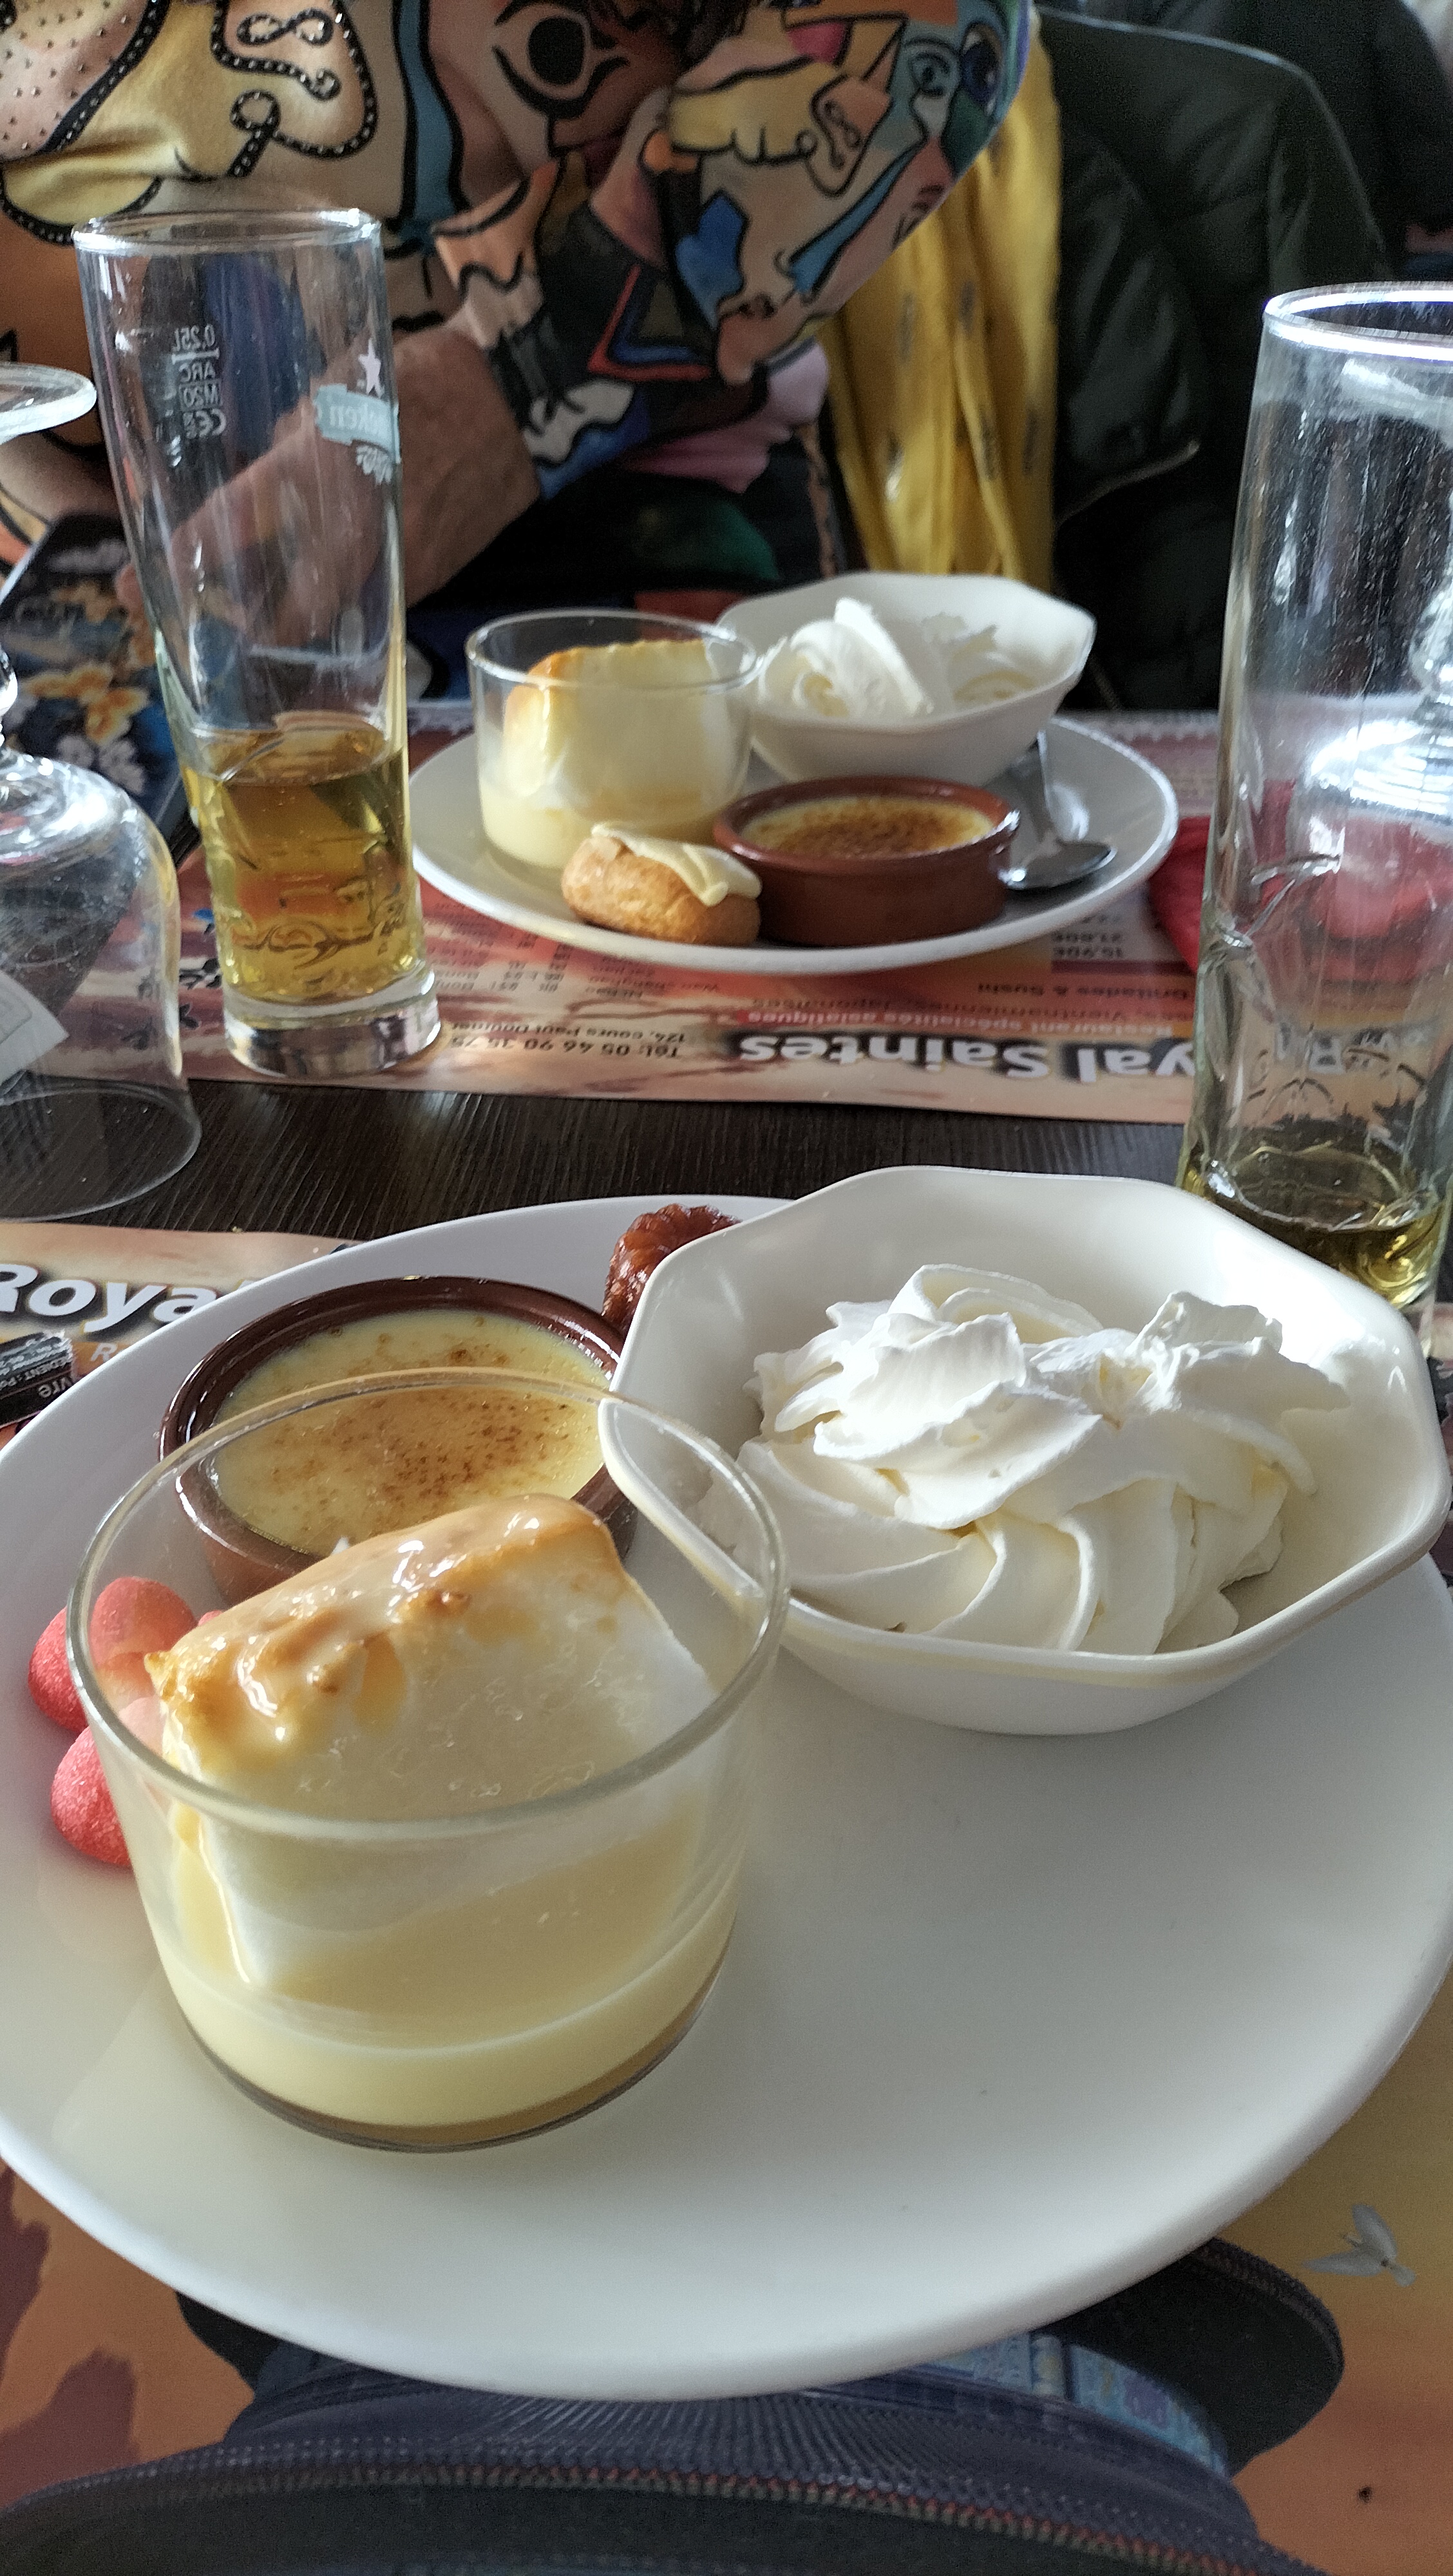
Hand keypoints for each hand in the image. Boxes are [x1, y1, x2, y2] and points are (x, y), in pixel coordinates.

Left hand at [115, 323, 538, 630]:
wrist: (510, 402)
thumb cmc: (414, 376)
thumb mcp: (329, 393)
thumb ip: (285, 444)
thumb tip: (250, 483)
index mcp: (315, 467)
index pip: (228, 529)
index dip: (176, 566)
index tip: (135, 588)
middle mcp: (349, 532)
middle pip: (273, 614)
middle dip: (224, 628)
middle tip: (184, 627)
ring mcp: (391, 568)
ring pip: (319, 623)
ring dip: (276, 629)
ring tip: (236, 626)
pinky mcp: (421, 584)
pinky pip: (361, 612)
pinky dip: (328, 615)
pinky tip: (308, 606)